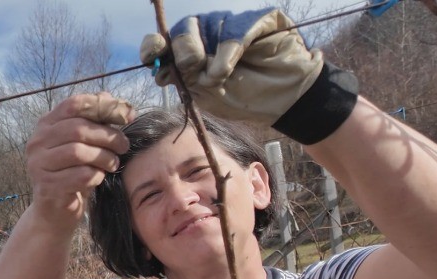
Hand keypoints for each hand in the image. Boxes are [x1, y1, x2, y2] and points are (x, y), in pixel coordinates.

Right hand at [25, 93, 133, 229]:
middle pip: (78, 128)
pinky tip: (99, 178)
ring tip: (113, 164)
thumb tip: (125, 108)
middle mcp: (37, 141)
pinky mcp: (46, 186)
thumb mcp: (86, 144)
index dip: (103, 107)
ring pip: (78, 152)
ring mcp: (39, 164)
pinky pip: (79, 176)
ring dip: (103, 157)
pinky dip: (96, 176)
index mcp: (46, 124)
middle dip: (107, 136)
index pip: (74, 104)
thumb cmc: (74, 172)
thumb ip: (99, 122)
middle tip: (123, 146)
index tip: (126, 117)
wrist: (55, 210)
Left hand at [141, 8, 357, 143]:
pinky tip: (229, 69)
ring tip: (219, 77)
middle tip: (195, 71)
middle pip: (180, 31)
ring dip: (206, 55)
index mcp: (190, 51)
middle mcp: (206, 34)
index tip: (151, 57)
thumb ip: (185, 81)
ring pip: (204, 24)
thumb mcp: (208, 95)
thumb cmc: (245, 97)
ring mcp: (229, 24)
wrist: (285, 101)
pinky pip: (234, 30)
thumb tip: (160, 70)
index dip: (153, 47)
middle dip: (183, 53)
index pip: (163, 42)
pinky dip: (228, 52)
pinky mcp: (256, 19)